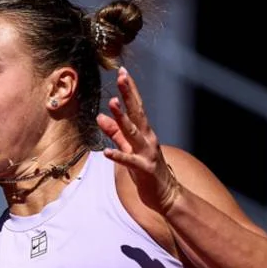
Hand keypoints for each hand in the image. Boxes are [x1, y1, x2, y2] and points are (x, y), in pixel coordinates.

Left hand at [97, 66, 181, 214]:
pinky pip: (129, 161)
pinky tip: (105, 151)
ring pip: (133, 132)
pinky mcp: (144, 169)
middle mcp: (148, 138)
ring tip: (112, 104)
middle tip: (121, 76)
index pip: (136, 106)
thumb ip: (115, 133)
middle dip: (129, 94)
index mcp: (144, 132)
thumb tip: (100, 115)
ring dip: (123, 118)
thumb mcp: (128, 148)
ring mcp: (147, 153)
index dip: (129, 90)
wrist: (166, 195)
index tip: (122, 72)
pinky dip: (118, 155)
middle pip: (137, 112)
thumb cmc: (146, 170)